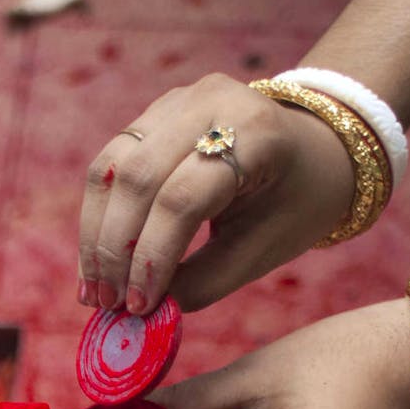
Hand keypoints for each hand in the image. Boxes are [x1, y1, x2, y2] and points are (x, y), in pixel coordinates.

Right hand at [78, 72, 353, 314]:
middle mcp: (210, 101)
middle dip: (115, 248)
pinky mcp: (155, 112)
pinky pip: (111, 162)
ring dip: (96, 233)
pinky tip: (98, 259)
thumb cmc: (296, 204)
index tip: (137, 306)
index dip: (152, 256)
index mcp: (255, 132)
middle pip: (138, 177)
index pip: (183, 198)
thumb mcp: (264, 248)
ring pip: (112, 166)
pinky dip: (100, 214)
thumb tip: (143, 309)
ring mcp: (177, 99)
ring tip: (93, 288)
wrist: (315, 151)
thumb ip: (205, 280)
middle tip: (106, 302)